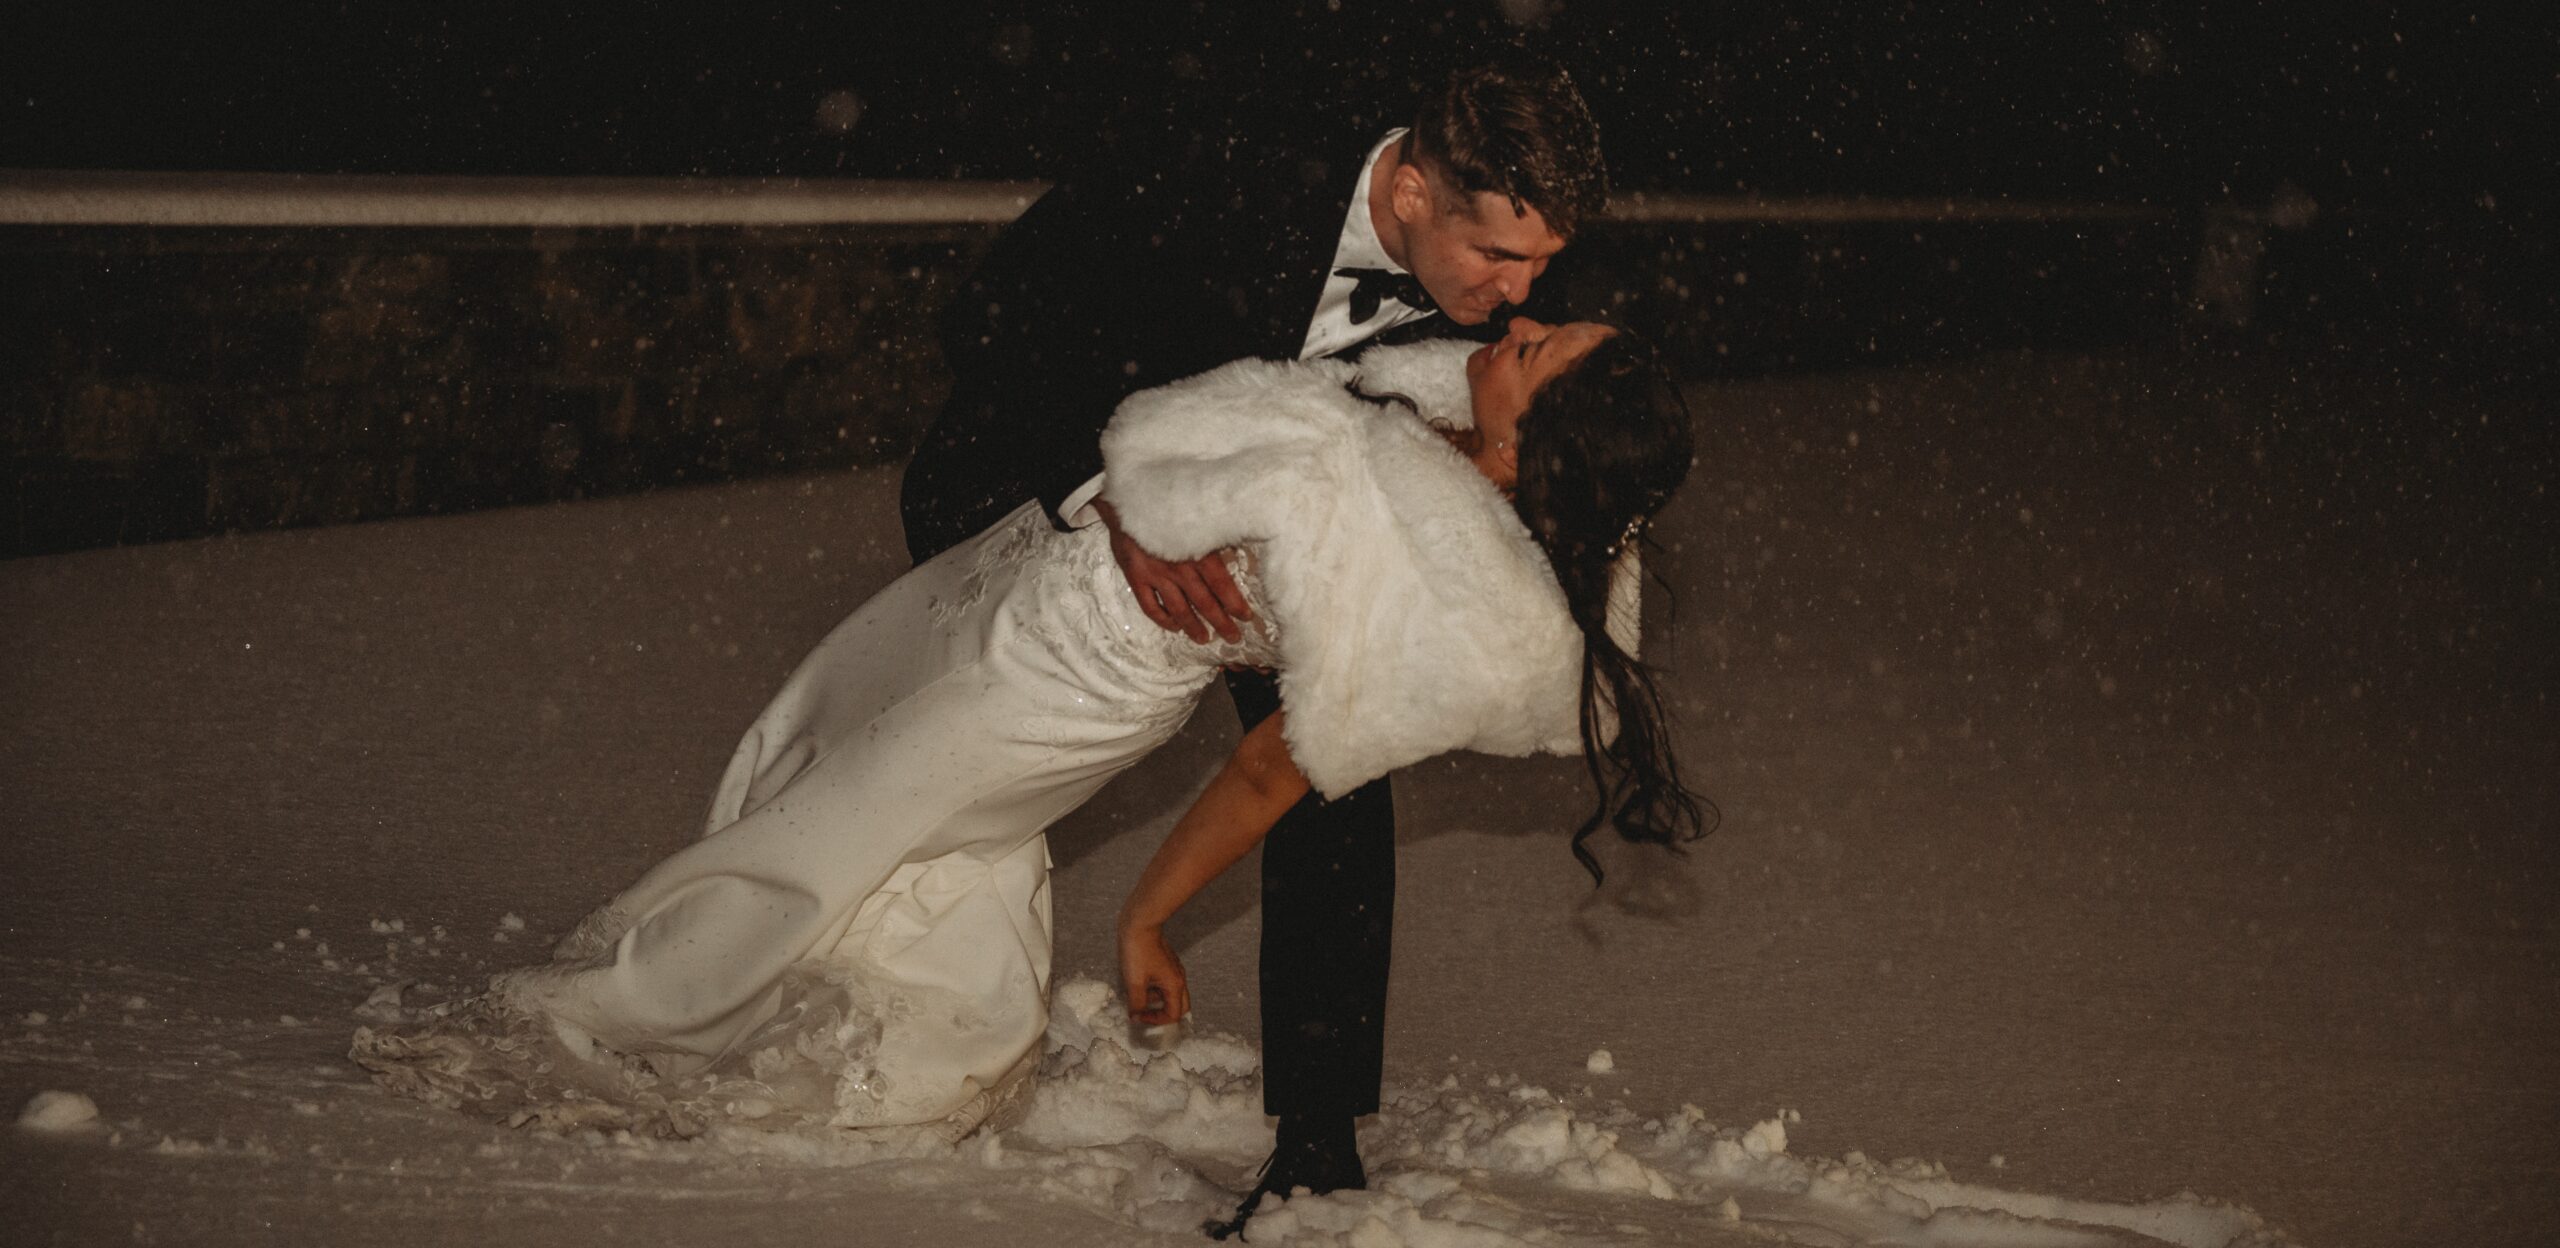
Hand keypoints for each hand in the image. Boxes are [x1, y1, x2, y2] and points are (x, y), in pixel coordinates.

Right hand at [1095, 499, 1251, 644]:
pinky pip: (1150, 606)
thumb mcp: (1197, 516)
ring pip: (1179, 609)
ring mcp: (1156, 575)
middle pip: (1204, 602)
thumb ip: (1215, 536)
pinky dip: (1163, 619)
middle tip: (1233, 637)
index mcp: (1198, 552)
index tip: (1246, 617)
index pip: (1222, 585)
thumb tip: (1240, 548)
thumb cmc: (1166, 505)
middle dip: (1221, 623)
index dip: (1235, 604)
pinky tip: (1173, 626)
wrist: (1126, 500)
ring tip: (1204, 638)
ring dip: (1193, 627)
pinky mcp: (1136, 578)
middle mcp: (1179, 568)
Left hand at [1118, 920, 1190, 1026]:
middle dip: (1161, 1014)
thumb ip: (1137, 1003)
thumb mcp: (1135, 982)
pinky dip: (1153, 989)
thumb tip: (1135, 1017)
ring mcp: (1173, 970)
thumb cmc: (1138, 950)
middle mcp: (1178, 978)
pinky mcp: (1166, 963)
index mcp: (1175, 985)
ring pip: (1170, 994)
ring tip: (1136, 996)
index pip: (1174, 1014)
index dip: (1156, 1020)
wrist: (1139, 924)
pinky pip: (1164, 982)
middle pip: (1178, 1006)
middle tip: (1144, 1014)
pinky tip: (1137, 983)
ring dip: (1155, 1000)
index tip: (1138, 1016)